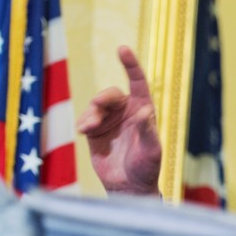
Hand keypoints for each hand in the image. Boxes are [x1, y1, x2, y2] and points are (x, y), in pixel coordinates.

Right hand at [77, 46, 161, 195]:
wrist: (129, 186)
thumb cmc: (146, 168)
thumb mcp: (152, 152)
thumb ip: (148, 132)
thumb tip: (144, 112)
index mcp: (143, 110)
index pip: (137, 83)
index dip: (131, 65)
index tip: (122, 48)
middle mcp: (126, 111)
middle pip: (110, 94)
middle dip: (103, 98)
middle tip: (97, 103)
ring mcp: (109, 120)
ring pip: (95, 106)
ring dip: (90, 113)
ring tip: (88, 127)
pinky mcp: (94, 131)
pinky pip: (85, 119)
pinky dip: (83, 122)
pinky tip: (84, 131)